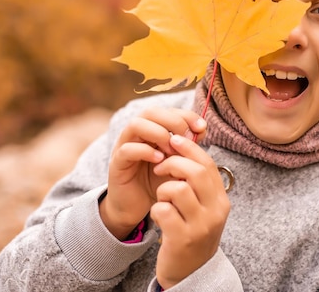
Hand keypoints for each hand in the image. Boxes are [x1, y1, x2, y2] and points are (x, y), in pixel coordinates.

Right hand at [99, 108, 206, 239]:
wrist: (140, 207)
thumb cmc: (162, 181)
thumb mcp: (180, 162)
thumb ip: (189, 146)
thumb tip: (201, 129)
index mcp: (153, 130)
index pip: (167, 110)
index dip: (186, 115)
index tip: (202, 128)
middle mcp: (137, 135)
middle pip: (150, 112)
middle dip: (172, 121)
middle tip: (186, 138)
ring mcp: (124, 147)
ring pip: (135, 125)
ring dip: (158, 133)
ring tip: (171, 150)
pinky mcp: (116, 164)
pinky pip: (127, 149)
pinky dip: (145, 151)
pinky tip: (160, 160)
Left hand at [151, 133, 230, 288]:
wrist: (191, 273)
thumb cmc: (193, 233)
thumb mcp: (204, 208)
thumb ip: (199, 183)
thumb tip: (184, 146)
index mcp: (221, 200)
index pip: (208, 164)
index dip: (189, 148)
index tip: (173, 140)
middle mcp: (216, 211)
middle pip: (194, 171)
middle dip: (172, 164)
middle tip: (159, 169)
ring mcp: (200, 226)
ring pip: (177, 189)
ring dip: (163, 189)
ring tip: (162, 199)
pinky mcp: (182, 239)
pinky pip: (163, 210)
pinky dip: (156, 209)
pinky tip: (159, 216)